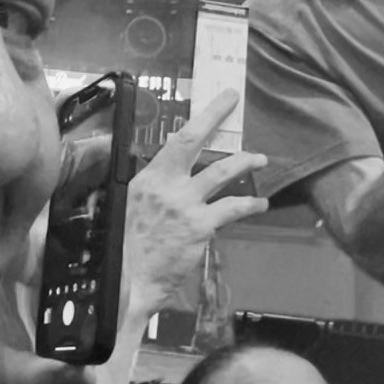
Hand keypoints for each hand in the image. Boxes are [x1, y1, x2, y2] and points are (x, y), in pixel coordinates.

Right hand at [119, 89, 268, 319]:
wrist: (127, 283)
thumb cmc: (123, 251)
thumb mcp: (127, 210)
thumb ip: (148, 186)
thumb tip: (163, 159)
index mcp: (145, 180)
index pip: (174, 141)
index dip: (197, 119)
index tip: (212, 104)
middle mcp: (164, 185)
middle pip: (192, 141)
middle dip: (214, 115)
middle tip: (232, 99)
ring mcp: (184, 204)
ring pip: (221, 173)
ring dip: (244, 162)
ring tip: (260, 158)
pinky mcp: (200, 227)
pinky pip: (232, 209)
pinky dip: (249, 204)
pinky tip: (260, 204)